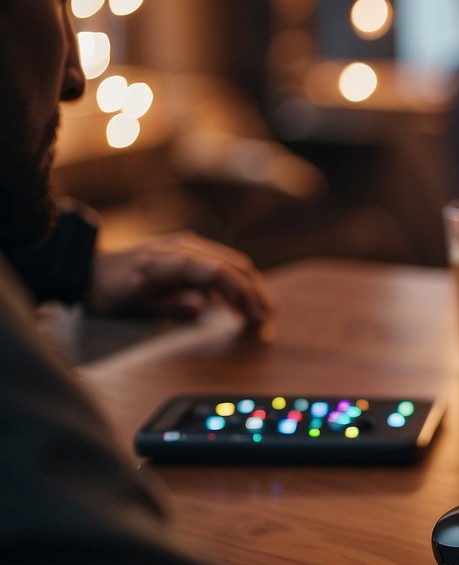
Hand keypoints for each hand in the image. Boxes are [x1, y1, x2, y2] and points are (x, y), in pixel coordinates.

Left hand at [86, 232, 273, 327]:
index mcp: (168, 261)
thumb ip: (171, 305)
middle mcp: (182, 247)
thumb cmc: (107, 290)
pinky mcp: (186, 251)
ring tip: (257, 312)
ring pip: (230, 262)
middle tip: (266, 318)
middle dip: (255, 291)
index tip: (254, 315)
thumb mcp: (135, 304)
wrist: (86, 267)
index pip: (217, 271)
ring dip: (248, 286)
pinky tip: (235, 303)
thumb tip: (203, 310)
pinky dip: (233, 282)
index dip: (240, 292)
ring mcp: (186, 246)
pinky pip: (219, 263)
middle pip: (232, 264)